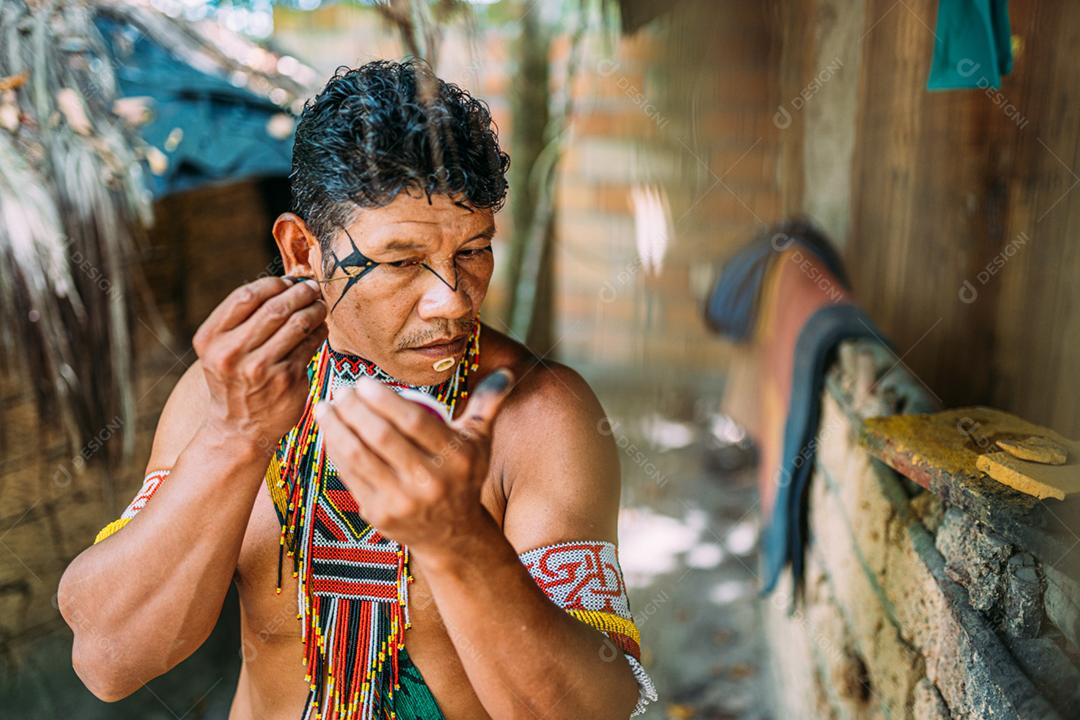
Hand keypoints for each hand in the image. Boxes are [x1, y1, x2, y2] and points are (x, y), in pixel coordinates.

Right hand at [193, 276, 327, 453]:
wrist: (238, 429)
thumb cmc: (233, 380)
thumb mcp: (221, 349)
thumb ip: (243, 319)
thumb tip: (286, 284)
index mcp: (211, 339)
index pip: (246, 296)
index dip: (273, 283)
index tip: (288, 282)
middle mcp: (232, 353)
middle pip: (276, 307)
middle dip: (300, 292)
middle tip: (312, 289)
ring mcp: (261, 368)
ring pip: (298, 324)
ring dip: (314, 309)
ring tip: (319, 305)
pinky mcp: (287, 380)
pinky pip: (310, 344)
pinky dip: (319, 331)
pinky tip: (320, 329)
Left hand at [314, 368, 514, 550]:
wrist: (452, 535)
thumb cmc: (463, 476)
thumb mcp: (481, 441)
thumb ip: (489, 404)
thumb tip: (507, 371)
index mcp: (456, 458)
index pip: (414, 422)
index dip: (385, 400)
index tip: (364, 383)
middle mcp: (430, 482)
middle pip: (382, 438)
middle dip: (355, 410)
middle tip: (342, 391)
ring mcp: (401, 501)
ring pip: (360, 457)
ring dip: (337, 428)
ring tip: (326, 407)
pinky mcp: (378, 514)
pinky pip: (350, 476)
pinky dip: (335, 451)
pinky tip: (330, 432)